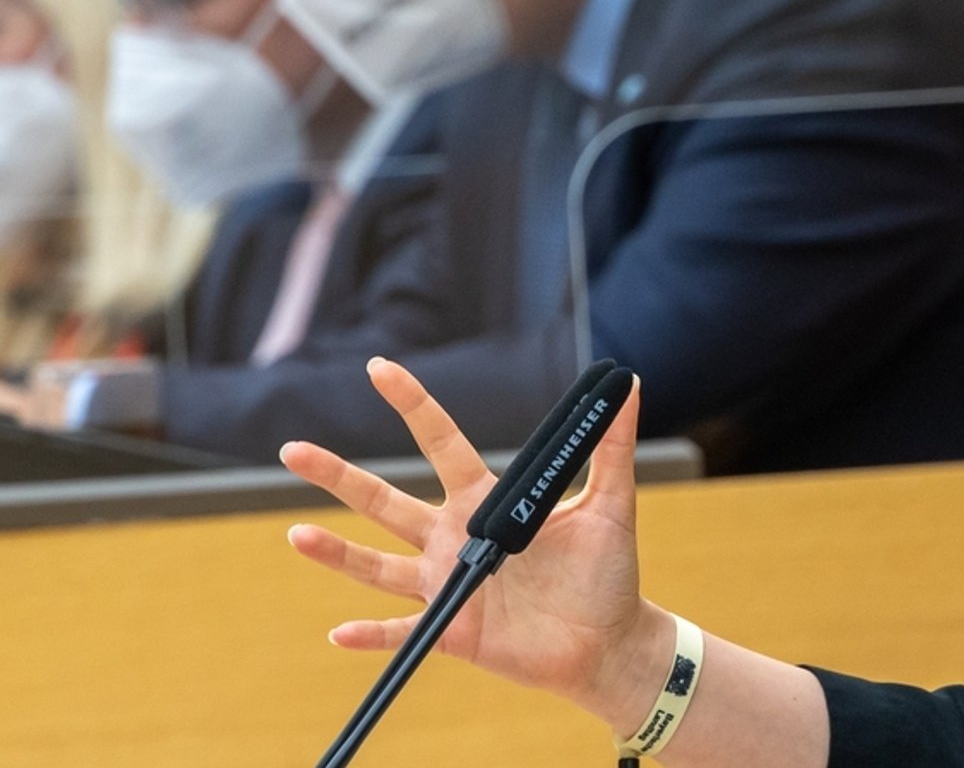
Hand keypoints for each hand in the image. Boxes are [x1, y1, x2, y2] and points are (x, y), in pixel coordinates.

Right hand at [283, 357, 672, 734]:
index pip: (441, 443)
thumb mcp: (610, 503)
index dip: (412, 405)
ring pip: (378, 564)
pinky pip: (402, 633)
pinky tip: (337, 633)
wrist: (610, 642)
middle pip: (386, 501)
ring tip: (296, 535)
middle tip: (291, 449)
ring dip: (337, 554)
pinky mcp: (454, 631)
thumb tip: (626, 383)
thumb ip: (610, 446)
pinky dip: (371, 635)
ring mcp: (448, 585)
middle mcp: (455, 538)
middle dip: (340, 476)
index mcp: (486, 502)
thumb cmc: (608, 573)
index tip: (379, 368)